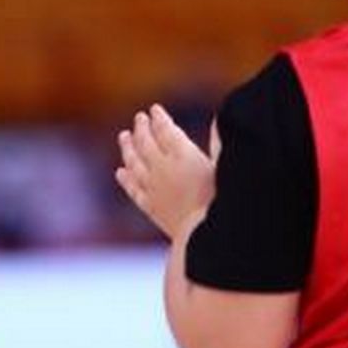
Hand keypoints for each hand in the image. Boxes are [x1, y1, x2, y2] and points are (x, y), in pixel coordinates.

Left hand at [115, 104, 214, 240]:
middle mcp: (163, 168)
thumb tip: (219, 119)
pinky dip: (125, 179)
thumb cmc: (224, 201)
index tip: (155, 110)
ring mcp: (154, 188)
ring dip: (128, 148)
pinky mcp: (151, 207)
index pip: (166, 130)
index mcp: (184, 155)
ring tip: (124, 137)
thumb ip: (219, 142)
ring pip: (134, 163)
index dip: (159, 118)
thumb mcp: (226, 167)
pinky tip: (121, 172)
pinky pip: (133, 189)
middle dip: (142, 128)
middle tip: (139, 118)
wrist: (206, 237)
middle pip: (146, 143)